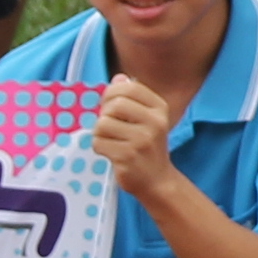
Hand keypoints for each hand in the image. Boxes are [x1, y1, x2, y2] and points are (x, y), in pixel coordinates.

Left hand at [92, 73, 176, 199]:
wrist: (157, 180)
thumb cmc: (148, 147)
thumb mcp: (147, 119)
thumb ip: (132, 98)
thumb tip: (118, 78)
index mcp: (160, 109)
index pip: (129, 88)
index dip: (112, 94)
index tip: (110, 106)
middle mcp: (155, 122)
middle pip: (114, 105)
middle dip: (105, 114)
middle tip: (109, 126)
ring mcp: (142, 140)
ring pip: (102, 124)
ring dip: (100, 133)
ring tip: (111, 141)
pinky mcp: (127, 157)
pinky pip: (98, 143)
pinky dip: (99, 147)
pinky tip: (110, 152)